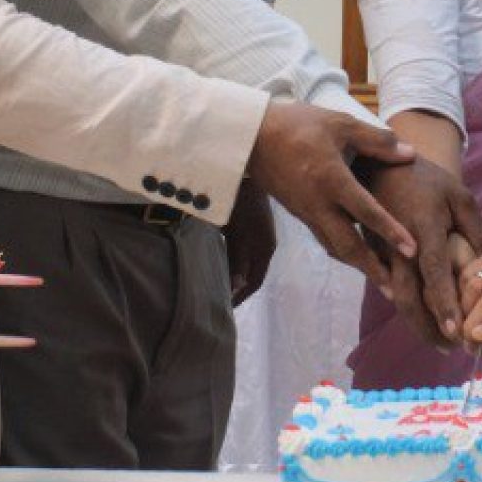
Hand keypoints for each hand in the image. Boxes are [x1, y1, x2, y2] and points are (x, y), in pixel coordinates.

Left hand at [222, 181, 276, 306]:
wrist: (245, 173)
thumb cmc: (243, 205)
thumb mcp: (240, 235)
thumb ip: (238, 260)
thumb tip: (237, 287)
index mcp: (265, 249)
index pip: (255, 281)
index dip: (242, 295)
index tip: (227, 307)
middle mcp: (263, 245)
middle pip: (250, 273)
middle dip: (236, 287)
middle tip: (218, 298)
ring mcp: (255, 235)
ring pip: (243, 261)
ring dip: (232, 273)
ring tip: (216, 283)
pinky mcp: (246, 227)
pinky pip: (239, 250)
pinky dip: (230, 259)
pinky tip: (216, 261)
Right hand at [244, 102, 415, 287]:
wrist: (251, 136)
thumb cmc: (298, 125)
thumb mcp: (340, 124)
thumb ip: (377, 141)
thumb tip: (410, 155)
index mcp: (332, 179)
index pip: (366, 211)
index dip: (390, 231)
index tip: (412, 251)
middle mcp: (319, 203)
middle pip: (347, 245)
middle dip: (371, 269)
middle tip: (395, 290)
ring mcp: (306, 211)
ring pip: (334, 246)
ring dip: (357, 265)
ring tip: (380, 281)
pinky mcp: (298, 213)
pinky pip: (323, 237)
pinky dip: (341, 251)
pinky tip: (355, 255)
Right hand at [358, 160, 481, 346]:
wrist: (381, 164)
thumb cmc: (426, 180)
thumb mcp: (460, 197)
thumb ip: (477, 231)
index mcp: (423, 228)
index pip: (434, 273)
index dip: (443, 303)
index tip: (455, 331)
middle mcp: (398, 245)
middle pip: (408, 298)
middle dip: (427, 328)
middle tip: (450, 348)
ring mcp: (381, 252)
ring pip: (395, 298)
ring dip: (416, 323)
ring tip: (438, 341)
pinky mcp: (373, 255)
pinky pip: (387, 288)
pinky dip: (404, 307)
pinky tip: (421, 319)